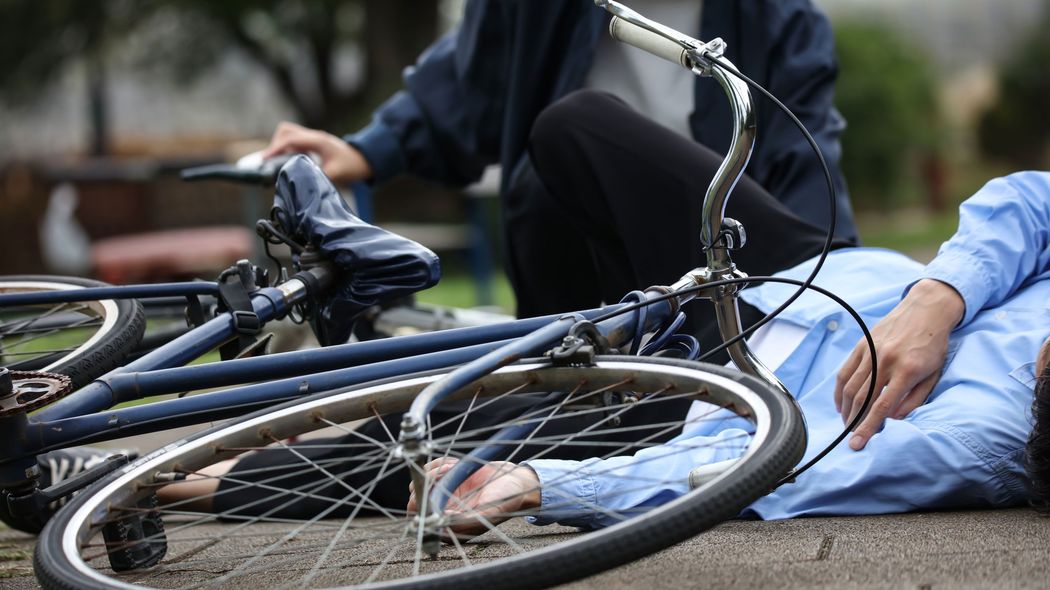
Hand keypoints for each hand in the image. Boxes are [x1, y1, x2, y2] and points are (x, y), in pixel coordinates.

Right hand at [261, 121, 372, 182]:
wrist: (365, 160)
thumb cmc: (352, 165)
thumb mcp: (336, 174)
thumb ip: (319, 177)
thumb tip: (302, 184)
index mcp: (317, 140)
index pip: (290, 139)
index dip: (275, 149)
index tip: (265, 160)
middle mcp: (313, 136)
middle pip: (285, 132)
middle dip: (275, 145)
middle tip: (269, 163)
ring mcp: (313, 138)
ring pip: (288, 135)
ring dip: (280, 146)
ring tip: (275, 163)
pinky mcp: (313, 143)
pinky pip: (294, 142)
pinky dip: (286, 150)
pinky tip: (286, 163)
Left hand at [406, 458, 540, 537]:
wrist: (516, 479)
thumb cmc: (507, 498)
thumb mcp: (491, 511)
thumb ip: (467, 521)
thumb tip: (441, 523)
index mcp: (452, 528)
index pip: (423, 521)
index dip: (423, 504)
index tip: (431, 489)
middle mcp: (444, 513)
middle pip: (416, 501)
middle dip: (427, 483)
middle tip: (445, 471)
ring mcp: (443, 495)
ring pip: (420, 483)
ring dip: (434, 471)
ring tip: (453, 467)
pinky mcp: (445, 479)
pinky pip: (430, 469)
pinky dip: (439, 463)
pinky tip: (455, 464)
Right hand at [834, 279, 964, 450]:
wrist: (926, 310)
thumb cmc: (934, 345)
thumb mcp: (933, 375)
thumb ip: (914, 400)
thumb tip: (892, 418)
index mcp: (907, 371)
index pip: (881, 407)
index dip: (867, 428)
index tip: (857, 444)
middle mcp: (885, 361)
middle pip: (861, 399)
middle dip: (853, 422)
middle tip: (851, 438)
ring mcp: (870, 352)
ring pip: (850, 387)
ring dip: (846, 410)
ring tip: (847, 424)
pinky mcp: (861, 346)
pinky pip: (844, 372)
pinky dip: (840, 391)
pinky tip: (842, 404)